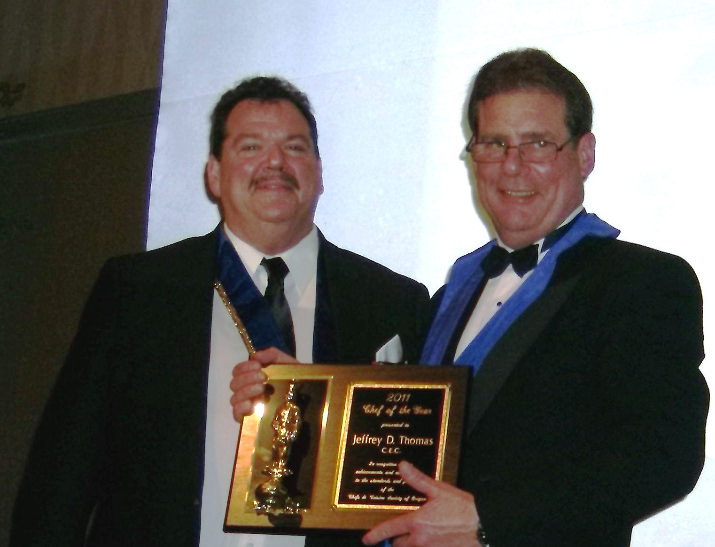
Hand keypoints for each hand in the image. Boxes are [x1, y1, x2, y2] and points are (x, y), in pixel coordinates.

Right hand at [230, 347, 297, 420]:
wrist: (308, 395)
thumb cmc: (293, 378)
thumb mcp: (285, 362)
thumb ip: (271, 355)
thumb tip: (255, 356)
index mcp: (251, 377)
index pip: (237, 371)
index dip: (244, 367)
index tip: (257, 366)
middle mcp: (247, 391)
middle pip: (234, 384)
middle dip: (247, 379)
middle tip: (262, 378)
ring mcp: (248, 405)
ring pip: (234, 398)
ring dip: (246, 391)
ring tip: (261, 388)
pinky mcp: (250, 419)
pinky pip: (236, 414)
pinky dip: (240, 408)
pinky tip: (251, 404)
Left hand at [362, 461, 479, 546]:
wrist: (484, 528)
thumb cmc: (464, 510)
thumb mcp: (439, 491)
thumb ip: (418, 480)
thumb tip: (403, 467)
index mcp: (417, 522)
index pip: (389, 529)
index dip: (375, 534)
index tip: (367, 539)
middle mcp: (420, 540)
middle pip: (398, 545)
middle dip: (396, 540)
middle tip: (398, 534)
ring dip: (409, 545)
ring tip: (416, 536)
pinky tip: (432, 540)